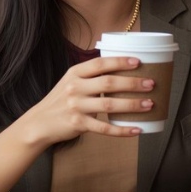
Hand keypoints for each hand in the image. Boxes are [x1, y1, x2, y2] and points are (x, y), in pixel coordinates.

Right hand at [19, 56, 155, 146]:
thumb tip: (121, 67)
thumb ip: (91, 75)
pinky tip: (136, 129)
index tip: (138, 62)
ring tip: (149, 104)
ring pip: (109, 104)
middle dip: (133, 83)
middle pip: (109, 83)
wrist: (38, 123)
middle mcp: (75, 88)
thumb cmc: (61, 100)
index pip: (100, 63)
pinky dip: (122, 130)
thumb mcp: (71, 81)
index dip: (120, 61)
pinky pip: (104, 128)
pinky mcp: (78, 124)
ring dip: (132, 104)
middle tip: (151, 83)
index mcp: (75, 73)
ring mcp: (76, 106)